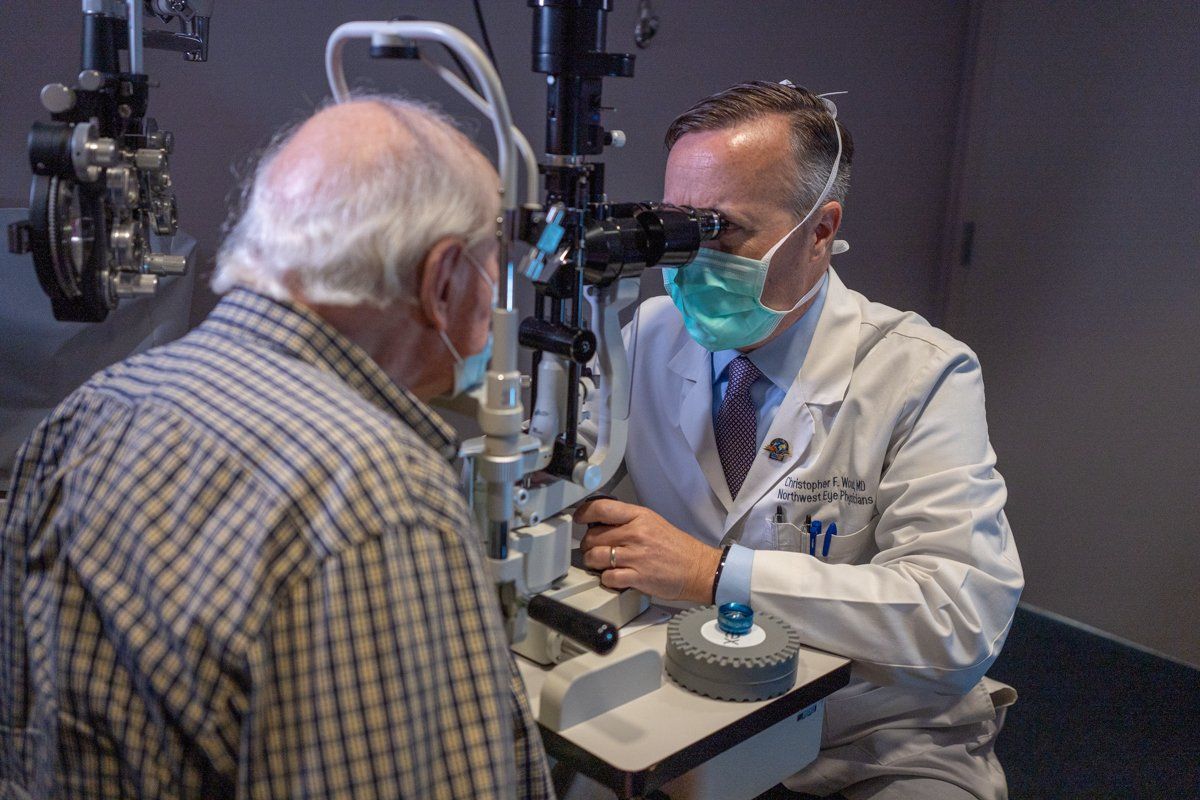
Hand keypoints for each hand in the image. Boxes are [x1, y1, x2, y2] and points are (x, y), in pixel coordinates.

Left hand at [574, 498, 720, 602]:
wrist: (698, 568)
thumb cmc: (677, 548)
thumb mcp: (653, 522)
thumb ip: (627, 520)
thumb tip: (600, 522)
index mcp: (640, 516)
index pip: (602, 508)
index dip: (584, 513)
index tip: (579, 518)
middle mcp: (636, 534)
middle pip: (594, 535)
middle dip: (589, 543)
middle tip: (593, 547)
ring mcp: (636, 556)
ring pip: (596, 556)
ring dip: (593, 561)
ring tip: (598, 562)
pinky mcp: (637, 577)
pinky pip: (608, 577)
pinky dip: (606, 579)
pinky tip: (612, 576)